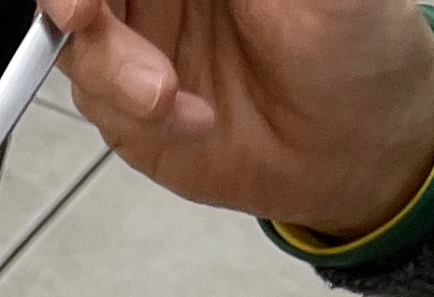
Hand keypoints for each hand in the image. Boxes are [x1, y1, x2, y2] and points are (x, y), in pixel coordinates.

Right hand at [39, 0, 433, 237]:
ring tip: (164, 95)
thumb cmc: (358, 43)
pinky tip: (190, 119)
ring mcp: (140, 44)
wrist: (359, 146)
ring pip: (75, 39)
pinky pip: (97, 102)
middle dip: (74, 0)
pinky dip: (132, 114)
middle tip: (84, 15)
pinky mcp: (130, 107)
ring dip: (109, 67)